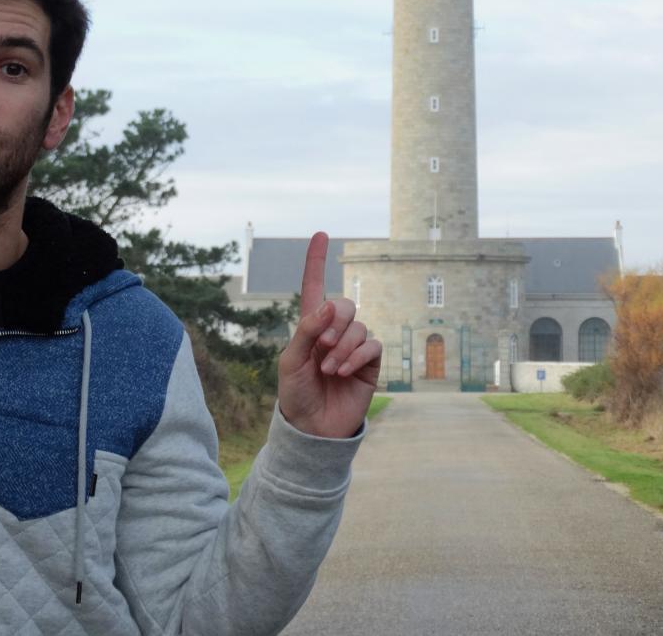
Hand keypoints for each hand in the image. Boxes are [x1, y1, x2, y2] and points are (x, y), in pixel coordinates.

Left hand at [277, 232, 382, 438]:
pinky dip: (356, 356)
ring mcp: (353, 347)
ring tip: (329, 371)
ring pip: (358, 326)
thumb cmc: (296, 393)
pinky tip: (343, 373)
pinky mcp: (369, 364)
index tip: (320, 234)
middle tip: (322, 347)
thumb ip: (307, 330)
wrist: (312, 428)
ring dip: (342, 346)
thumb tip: (329, 304)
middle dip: (334, 322)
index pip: (314, 287)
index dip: (315, 261)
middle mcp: (334, 332)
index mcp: (310, 326)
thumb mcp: (291, 360)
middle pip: (343, 304)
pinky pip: (371, 345)